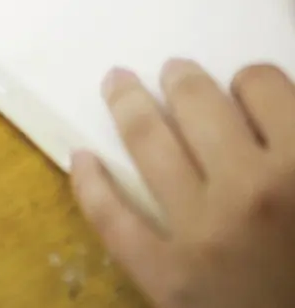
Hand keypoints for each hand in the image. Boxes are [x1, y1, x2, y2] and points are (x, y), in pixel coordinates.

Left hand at [72, 62, 294, 307]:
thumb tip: (274, 113)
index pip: (262, 85)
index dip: (254, 85)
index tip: (249, 96)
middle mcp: (250, 191)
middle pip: (198, 102)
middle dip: (183, 82)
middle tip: (174, 74)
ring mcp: (202, 235)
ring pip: (149, 142)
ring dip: (129, 104)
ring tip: (119, 85)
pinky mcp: (168, 281)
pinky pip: (116, 222)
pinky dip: (91, 186)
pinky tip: (80, 159)